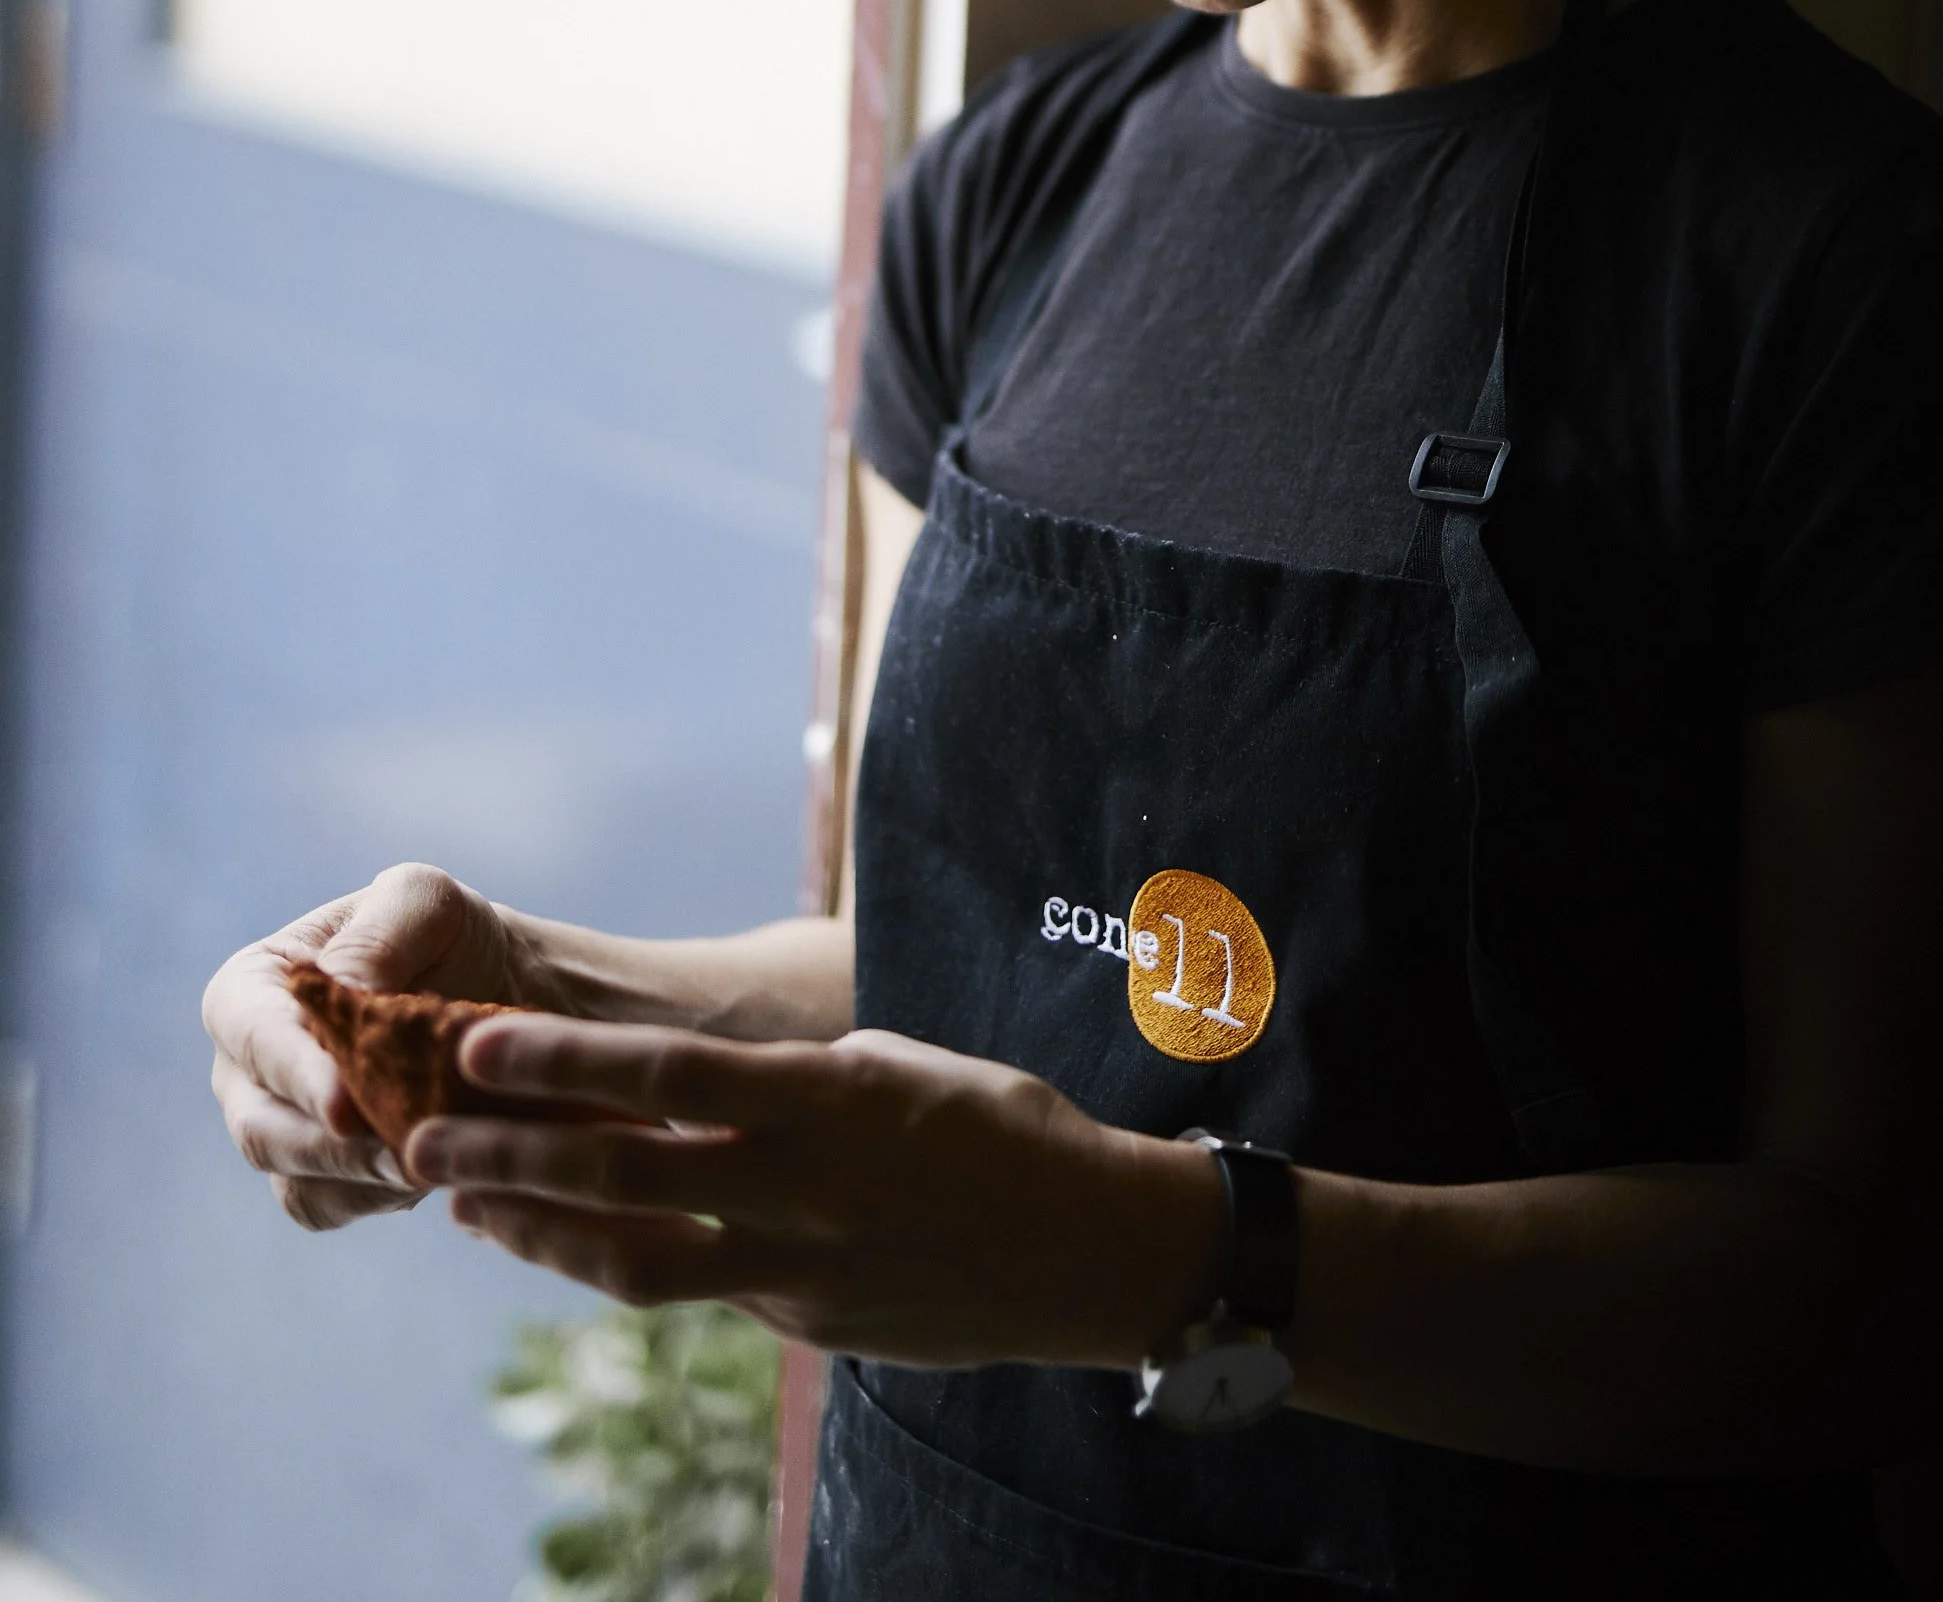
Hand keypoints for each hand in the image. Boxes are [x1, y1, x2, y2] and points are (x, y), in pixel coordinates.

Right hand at [204, 863, 530, 1231]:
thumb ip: (377, 936)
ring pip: (296, 1180)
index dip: (296, 1074)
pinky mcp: (318, 1176)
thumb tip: (340, 987)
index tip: (346, 1104)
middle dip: (327, 1147)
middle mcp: (247, 1069)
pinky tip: (432, 1169)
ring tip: (429, 1161)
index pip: (254, 1036)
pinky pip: (331, 1206)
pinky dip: (379, 1197)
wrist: (494, 989)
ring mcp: (278, 1128)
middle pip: (260, 1128)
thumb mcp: (422, 902)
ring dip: (361, 1180)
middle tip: (396, 1153)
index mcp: (251, 989)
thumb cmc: (445, 934)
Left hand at [407, 1015, 1222, 1370]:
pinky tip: (559, 1240)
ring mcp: (804, 1270)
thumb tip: (688, 1077)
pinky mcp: (806, 1325)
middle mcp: (809, 1188)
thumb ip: (796, 1080)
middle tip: (420, 1129)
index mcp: (836, 1097)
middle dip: (512, 1151)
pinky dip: (612, 1262)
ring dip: (538, 1225)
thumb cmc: (1001, 1126)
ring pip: (637, 1257)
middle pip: (628, 1173)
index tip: (479, 1044)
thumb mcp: (901, 1065)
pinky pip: (690, 1291)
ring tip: (460, 1195)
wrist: (1094, 1253)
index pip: (671, 1077)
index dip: (566, 1064)